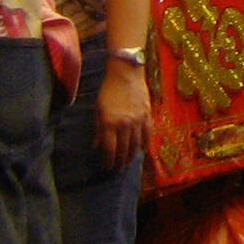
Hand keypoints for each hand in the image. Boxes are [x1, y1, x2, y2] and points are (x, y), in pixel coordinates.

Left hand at [95, 56, 151, 170]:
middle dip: (120, 162)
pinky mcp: (147, 115)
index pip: (109, 148)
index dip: (108, 160)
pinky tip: (142, 151)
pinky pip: (148, 134)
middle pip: (123, 149)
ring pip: (136, 144)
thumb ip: (98, 128)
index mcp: (109, 122)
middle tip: (118, 170)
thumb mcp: (98, 109)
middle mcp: (124, 124)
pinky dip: (145, 144)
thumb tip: (96, 145)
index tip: (107, 167)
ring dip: (132, 156)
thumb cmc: (108, 90)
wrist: (127, 73)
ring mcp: (138, 120)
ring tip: (128, 164)